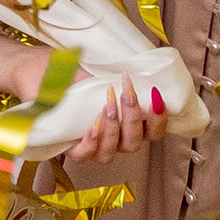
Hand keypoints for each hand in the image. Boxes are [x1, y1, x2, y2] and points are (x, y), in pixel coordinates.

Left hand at [60, 73, 174, 170]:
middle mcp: (118, 141)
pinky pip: (85, 155)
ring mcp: (98, 148)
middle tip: (127, 95)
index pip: (155, 132)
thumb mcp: (110, 76)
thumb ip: (127, 77)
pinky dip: (90, 144)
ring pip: (110, 151)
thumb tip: (139, 64)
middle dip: (132, 118)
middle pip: (133, 142)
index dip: (159, 119)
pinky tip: (91, 129)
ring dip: (111, 128)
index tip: (155, 96)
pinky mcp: (77, 150)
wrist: (59, 84)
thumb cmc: (89, 81)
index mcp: (133, 126)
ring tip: (106, 105)